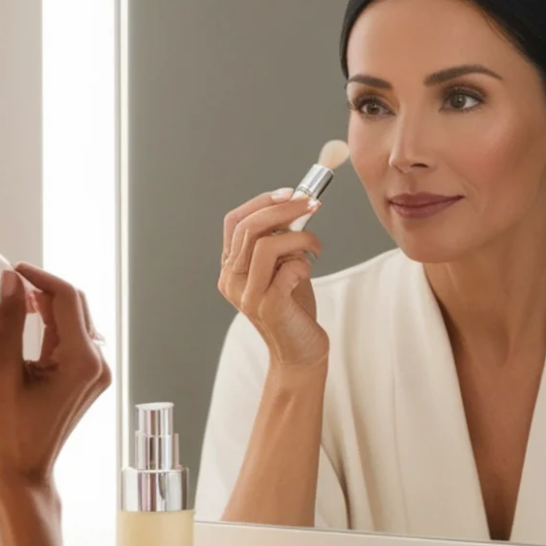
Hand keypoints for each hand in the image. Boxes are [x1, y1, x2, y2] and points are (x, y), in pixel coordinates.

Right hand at [0, 264, 111, 490]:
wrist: (21, 475)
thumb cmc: (9, 434)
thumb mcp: (2, 372)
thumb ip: (9, 321)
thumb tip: (10, 280)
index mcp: (82, 361)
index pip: (67, 298)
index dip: (38, 278)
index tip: (10, 270)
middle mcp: (96, 364)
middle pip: (71, 307)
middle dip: (34, 297)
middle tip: (2, 296)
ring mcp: (93, 373)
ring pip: (65, 324)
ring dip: (30, 320)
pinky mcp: (84, 380)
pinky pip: (63, 344)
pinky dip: (36, 339)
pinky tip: (5, 352)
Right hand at [218, 189, 327, 367]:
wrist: (301, 352)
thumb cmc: (294, 309)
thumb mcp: (283, 267)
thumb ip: (281, 242)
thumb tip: (298, 206)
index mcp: (230, 267)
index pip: (234, 221)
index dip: (262, 201)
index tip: (291, 193)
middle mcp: (231, 279)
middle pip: (249, 228)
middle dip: (285, 209)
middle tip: (313, 205)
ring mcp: (246, 294)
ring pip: (266, 245)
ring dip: (300, 237)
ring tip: (315, 247)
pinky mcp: (266, 306)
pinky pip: (287, 268)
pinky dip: (303, 263)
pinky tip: (308, 271)